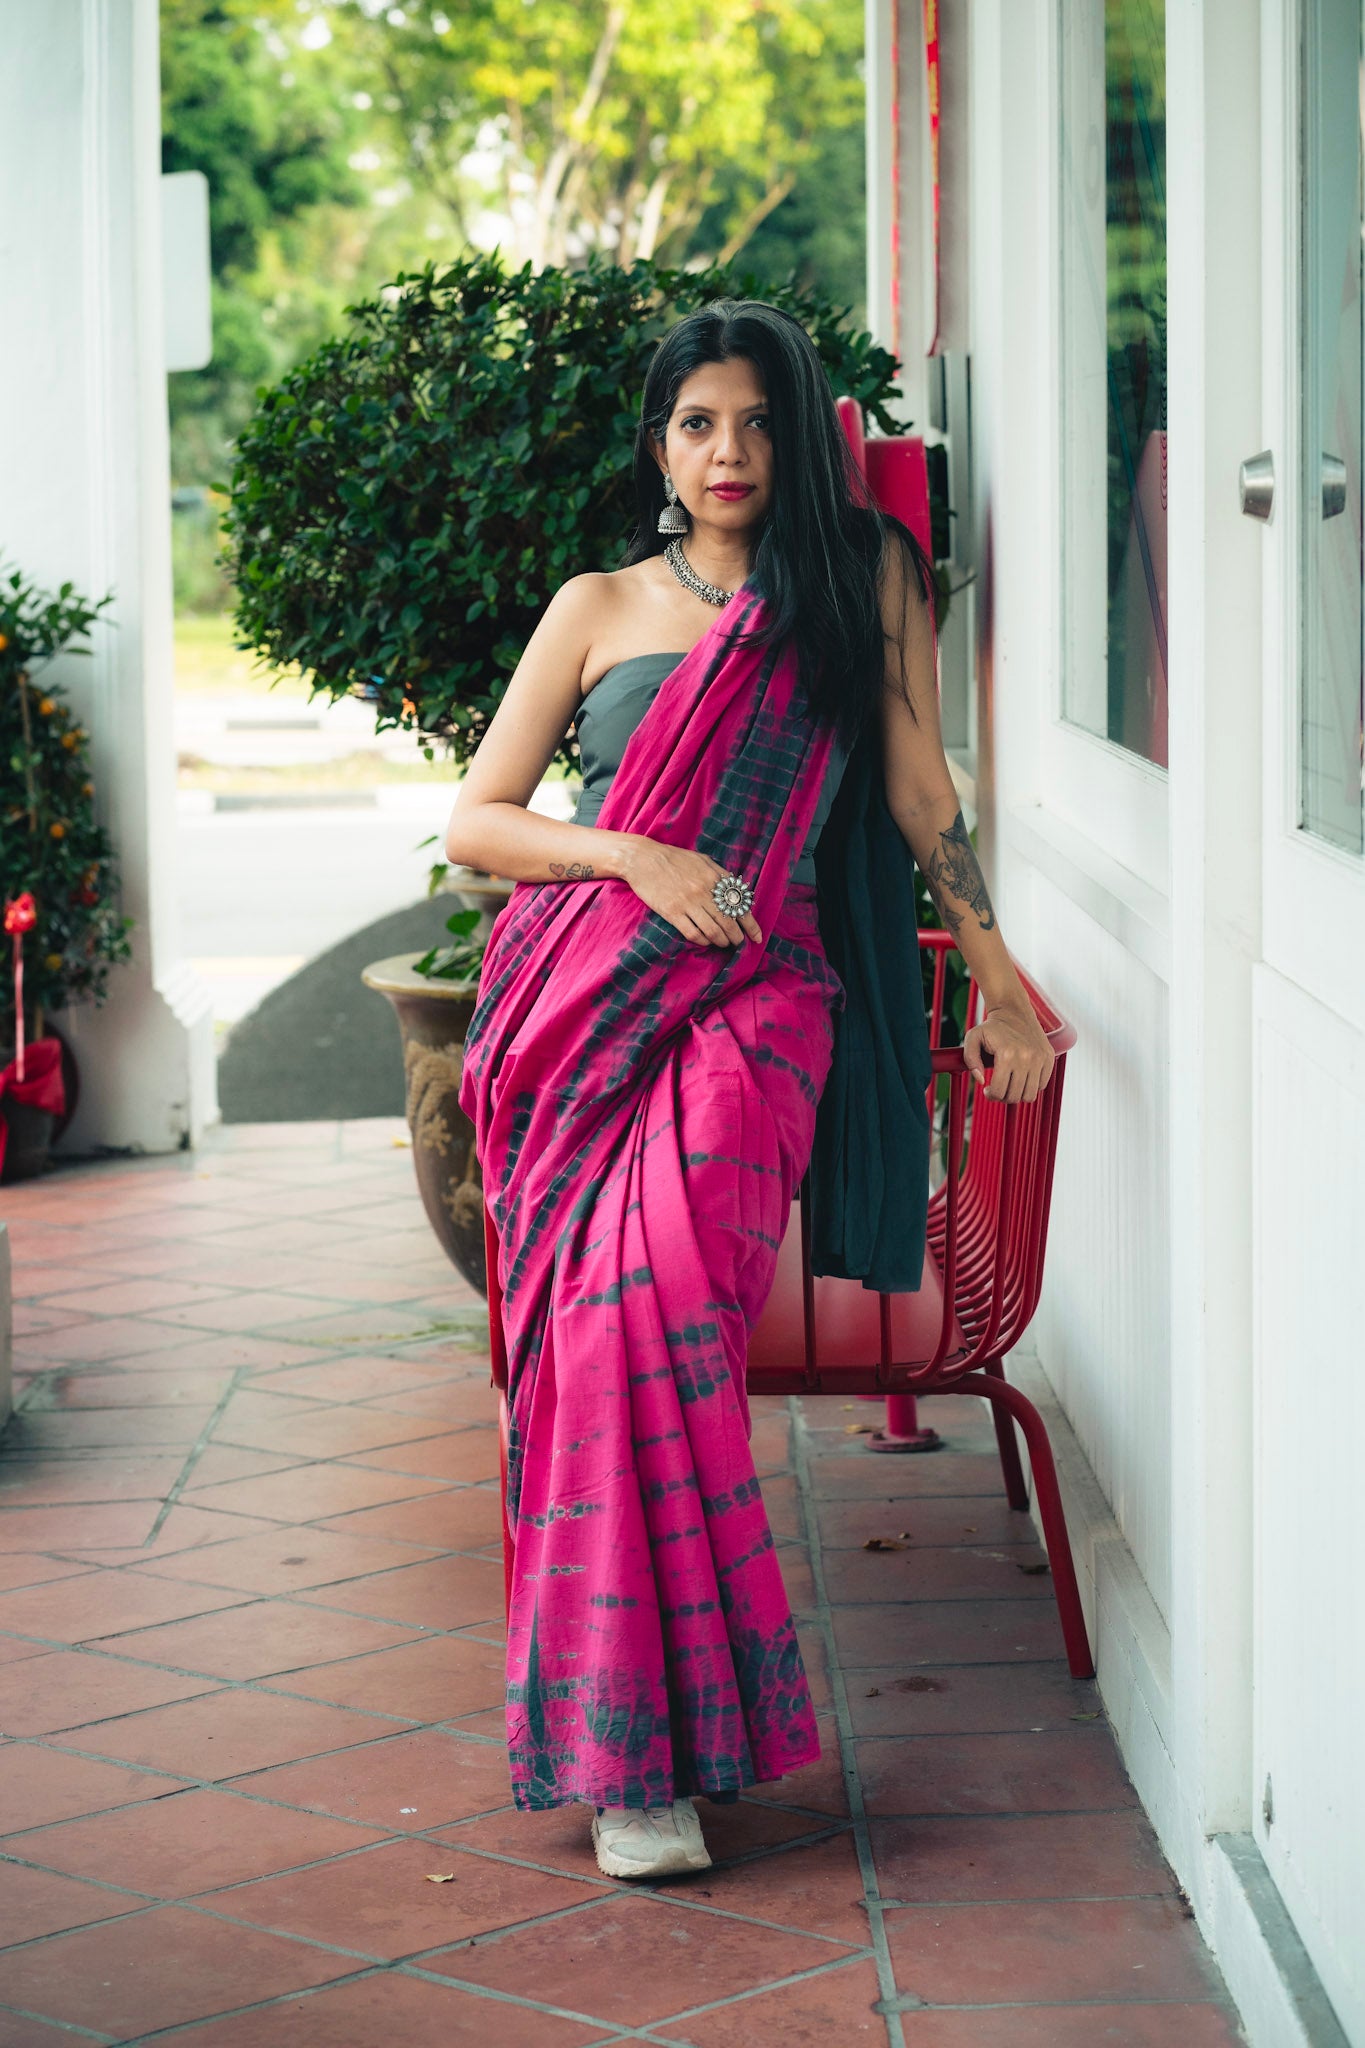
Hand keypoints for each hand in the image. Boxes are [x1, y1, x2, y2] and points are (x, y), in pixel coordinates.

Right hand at [618, 836, 762, 949]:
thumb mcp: (702, 860)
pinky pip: (693, 933)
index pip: (740, 905)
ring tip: (723, 944)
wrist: (643, 859)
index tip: (756, 937)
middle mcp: (705, 891)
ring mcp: (688, 902)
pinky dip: (703, 941)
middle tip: (737, 943)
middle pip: (728, 922)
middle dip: (736, 937)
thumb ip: (720, 875)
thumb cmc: (674, 859)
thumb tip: (737, 891)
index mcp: (715, 877)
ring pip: (713, 931)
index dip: (751, 925)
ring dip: (721, 942)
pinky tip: (705, 941)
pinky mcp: (672, 912)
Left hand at [962, 999, 1055, 1103]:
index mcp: (1007, 1054)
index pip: (999, 1091)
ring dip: (1018, 1094)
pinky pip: (1042, 1085)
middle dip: (1003, 1096)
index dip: (990, 1095)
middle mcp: (1026, 1057)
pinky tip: (1022, 1077)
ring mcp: (1040, 1058)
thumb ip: (970, 1060)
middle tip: (997, 1088)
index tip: (987, 1089)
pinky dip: (1031, 1086)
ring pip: (1030, 1095)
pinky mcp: (1049, 1058)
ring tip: (1010, 1085)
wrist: (1014, 1012)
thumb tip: (981, 1080)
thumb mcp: (972, 1039)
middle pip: (1014, 1096)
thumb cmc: (991, 1028)